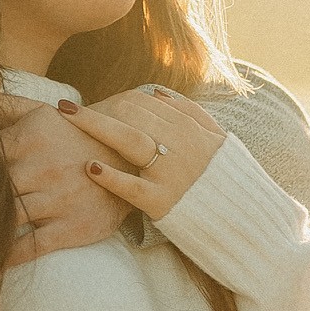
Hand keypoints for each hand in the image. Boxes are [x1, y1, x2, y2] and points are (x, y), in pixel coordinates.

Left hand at [0, 95, 130, 259]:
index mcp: (29, 138)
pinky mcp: (70, 227)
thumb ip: (3, 106)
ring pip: (5, 221)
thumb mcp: (42, 114)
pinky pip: (30, 247)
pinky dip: (2, 261)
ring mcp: (56, 200)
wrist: (128, 162)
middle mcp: (41, 168)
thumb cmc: (73, 137)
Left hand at [62, 87, 224, 221]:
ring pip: (130, 140)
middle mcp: (180, 145)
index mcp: (190, 128)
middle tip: (65, 108)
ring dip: (97, 126)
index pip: (145, 103)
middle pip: (132, 116)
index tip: (90, 101)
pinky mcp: (164, 202)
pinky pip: (133, 187)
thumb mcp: (217, 138)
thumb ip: (191, 112)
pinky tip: (89, 167)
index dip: (114, 99)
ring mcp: (171, 173)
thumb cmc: (224, 178)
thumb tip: (157, 92)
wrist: (244, 218)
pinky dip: (111, 176)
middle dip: (98, 109)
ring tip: (69, 119)